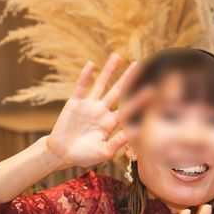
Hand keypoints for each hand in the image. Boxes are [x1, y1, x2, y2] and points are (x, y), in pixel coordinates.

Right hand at [46, 54, 147, 168]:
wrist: (61, 155)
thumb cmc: (84, 156)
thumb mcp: (105, 151)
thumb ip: (119, 141)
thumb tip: (137, 132)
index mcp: (111, 124)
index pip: (128, 109)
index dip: (140, 100)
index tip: (152, 90)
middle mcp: (102, 112)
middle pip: (118, 92)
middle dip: (128, 79)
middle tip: (140, 65)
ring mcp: (89, 106)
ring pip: (101, 85)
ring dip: (109, 71)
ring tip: (118, 56)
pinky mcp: (74, 103)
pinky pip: (81, 87)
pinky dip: (85, 76)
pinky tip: (91, 65)